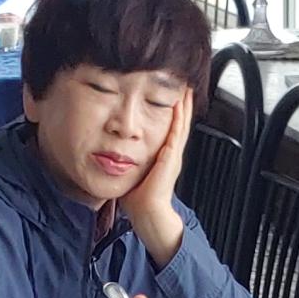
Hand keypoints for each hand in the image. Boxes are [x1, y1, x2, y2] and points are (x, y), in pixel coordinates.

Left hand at [120, 86, 190, 256]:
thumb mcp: (131, 172)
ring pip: (181, 124)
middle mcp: (171, 153)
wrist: (147, 213)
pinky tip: (178, 104)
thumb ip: (126, 160)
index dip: (173, 112)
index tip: (172, 95)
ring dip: (184, 105)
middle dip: (182, 103)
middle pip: (180, 122)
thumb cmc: (138, 199)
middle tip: (185, 84)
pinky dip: (178, 117)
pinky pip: (176, 132)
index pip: (170, 128)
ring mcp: (173, 155)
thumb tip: (112, 152)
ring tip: (186, 88)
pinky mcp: (170, 157)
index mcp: (163, 156)